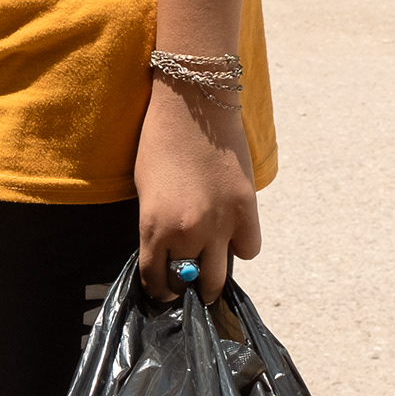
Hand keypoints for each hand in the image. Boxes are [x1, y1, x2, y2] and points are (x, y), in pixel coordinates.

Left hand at [135, 80, 261, 302]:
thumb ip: (156, 226)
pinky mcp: (247, 208)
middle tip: (186, 286)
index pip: (156, 278)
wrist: (193, 105)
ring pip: (220, 276)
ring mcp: (221, 222)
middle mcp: (188, 231)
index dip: (158, 288)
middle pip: (191, 283)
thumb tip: (168, 253)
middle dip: (186, 290)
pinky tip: (231, 236)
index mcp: (155, 226)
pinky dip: (240, 246)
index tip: (162, 290)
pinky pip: (249, 248)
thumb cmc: (158, 142)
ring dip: (212, 277)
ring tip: (208, 269)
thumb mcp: (145, 191)